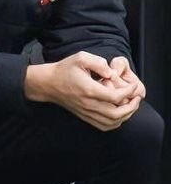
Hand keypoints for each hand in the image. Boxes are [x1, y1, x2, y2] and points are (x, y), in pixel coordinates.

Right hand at [24, 51, 140, 130]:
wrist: (48, 83)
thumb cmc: (64, 70)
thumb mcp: (80, 58)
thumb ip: (98, 63)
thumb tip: (111, 73)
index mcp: (89, 89)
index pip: (116, 96)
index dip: (129, 92)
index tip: (133, 86)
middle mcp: (88, 104)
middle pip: (117, 113)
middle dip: (132, 106)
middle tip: (136, 98)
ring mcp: (86, 112)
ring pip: (112, 122)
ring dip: (126, 116)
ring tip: (130, 106)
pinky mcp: (84, 116)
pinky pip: (104, 126)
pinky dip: (116, 123)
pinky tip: (119, 115)